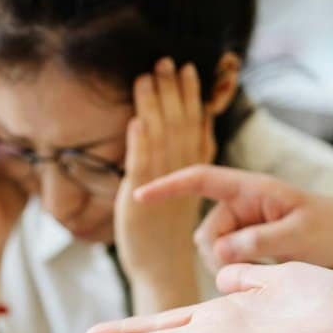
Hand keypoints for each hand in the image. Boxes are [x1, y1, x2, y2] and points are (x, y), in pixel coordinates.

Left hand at [115, 58, 210, 288]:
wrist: (162, 272)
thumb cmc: (167, 236)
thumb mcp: (180, 194)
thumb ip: (181, 165)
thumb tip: (176, 137)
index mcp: (193, 172)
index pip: (196, 126)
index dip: (193, 98)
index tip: (191, 69)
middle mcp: (181, 176)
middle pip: (179, 126)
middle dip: (172, 92)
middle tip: (166, 61)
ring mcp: (161, 187)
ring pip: (160, 140)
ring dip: (153, 107)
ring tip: (146, 78)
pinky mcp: (140, 201)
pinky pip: (142, 168)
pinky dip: (139, 144)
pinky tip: (136, 121)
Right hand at [134, 165, 332, 272]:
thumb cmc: (326, 228)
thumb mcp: (299, 233)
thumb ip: (260, 240)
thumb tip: (220, 252)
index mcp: (251, 189)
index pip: (201, 179)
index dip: (168, 187)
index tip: (139, 195)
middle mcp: (239, 204)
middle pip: (205, 232)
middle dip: (219, 256)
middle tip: (250, 272)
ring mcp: (239, 225)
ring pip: (211, 251)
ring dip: (228, 266)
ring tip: (264, 270)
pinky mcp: (241, 244)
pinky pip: (222, 260)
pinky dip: (234, 271)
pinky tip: (260, 273)